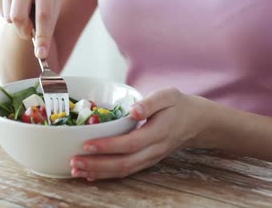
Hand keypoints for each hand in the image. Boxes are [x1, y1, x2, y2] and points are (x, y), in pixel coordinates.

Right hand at [0, 0, 63, 58]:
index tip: (42, 55)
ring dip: (16, 21)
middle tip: (29, 33)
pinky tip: (13, 2)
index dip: (42, 37)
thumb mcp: (54, 8)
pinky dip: (5, 12)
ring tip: (25, 9)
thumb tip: (41, 55)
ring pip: (8, 15)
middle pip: (19, 16)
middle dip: (24, 31)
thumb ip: (46, 29)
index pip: (43, 14)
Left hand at [70, 88, 213, 180]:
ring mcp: (151, 158)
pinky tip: (91, 174)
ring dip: (99, 173)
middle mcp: (154, 150)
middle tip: (74, 162)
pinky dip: (108, 175)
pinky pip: (127, 171)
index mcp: (158, 132)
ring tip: (76, 171)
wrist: (198, 122)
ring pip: (124, 171)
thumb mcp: (168, 96)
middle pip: (124, 163)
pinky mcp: (148, 161)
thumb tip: (134, 110)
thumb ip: (150, 102)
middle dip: (97, 165)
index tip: (87, 145)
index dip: (108, 146)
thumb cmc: (179, 106)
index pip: (130, 143)